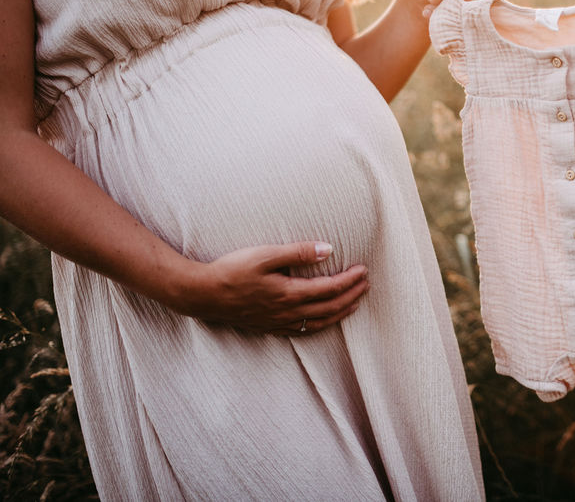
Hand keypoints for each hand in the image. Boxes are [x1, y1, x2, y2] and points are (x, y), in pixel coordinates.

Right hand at [169, 241, 368, 335]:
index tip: (363, 270)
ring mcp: (279, 322)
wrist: (202, 294)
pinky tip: (324, 320)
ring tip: (355, 303)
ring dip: (340, 312)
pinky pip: (303, 331)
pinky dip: (321, 325)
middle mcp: (288, 312)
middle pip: (330, 307)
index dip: (350, 280)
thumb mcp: (264, 255)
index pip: (330, 289)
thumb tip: (329, 249)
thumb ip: (298, 252)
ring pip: (319, 322)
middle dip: (351, 295)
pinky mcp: (269, 327)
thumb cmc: (232, 270)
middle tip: (367, 284)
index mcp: (289, 293)